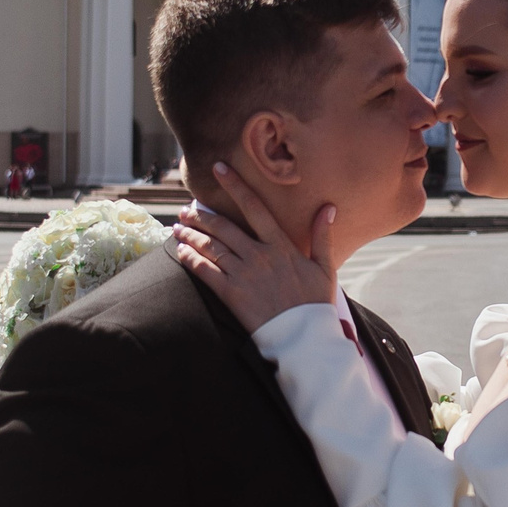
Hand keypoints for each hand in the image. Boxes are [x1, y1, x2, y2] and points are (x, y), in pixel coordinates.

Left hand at [168, 163, 338, 331]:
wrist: (304, 338)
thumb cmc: (316, 304)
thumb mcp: (325, 267)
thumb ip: (322, 235)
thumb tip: (328, 208)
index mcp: (281, 246)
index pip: (254, 207)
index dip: (235, 185)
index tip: (219, 169)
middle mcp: (259, 255)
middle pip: (223, 227)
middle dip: (201, 215)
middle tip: (186, 209)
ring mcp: (244, 274)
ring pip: (211, 247)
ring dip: (191, 235)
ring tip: (178, 228)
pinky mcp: (232, 294)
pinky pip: (206, 271)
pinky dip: (191, 259)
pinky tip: (180, 252)